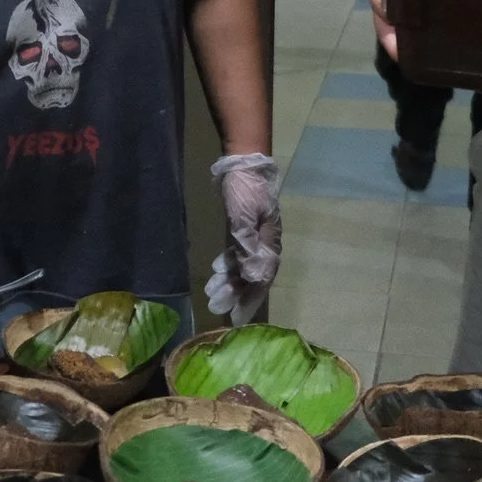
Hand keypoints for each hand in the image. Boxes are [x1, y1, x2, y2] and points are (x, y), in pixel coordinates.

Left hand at [204, 153, 280, 322]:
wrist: (244, 163)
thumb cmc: (245, 190)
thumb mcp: (244, 218)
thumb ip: (248, 248)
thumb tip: (253, 278)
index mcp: (269, 244)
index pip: (261, 279)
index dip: (250, 299)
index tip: (237, 318)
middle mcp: (265, 245)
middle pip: (253, 277)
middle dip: (237, 295)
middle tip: (217, 309)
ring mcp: (255, 237)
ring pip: (244, 267)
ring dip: (230, 282)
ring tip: (212, 295)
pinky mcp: (244, 230)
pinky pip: (238, 255)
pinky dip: (229, 266)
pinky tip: (217, 273)